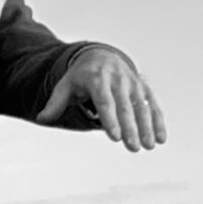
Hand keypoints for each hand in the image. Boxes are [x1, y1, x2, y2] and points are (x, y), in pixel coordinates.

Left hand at [39, 47, 165, 150]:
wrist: (101, 56)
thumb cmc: (80, 76)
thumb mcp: (65, 86)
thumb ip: (55, 103)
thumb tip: (41, 119)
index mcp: (97, 80)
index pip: (104, 102)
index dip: (110, 120)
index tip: (115, 137)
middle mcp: (118, 81)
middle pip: (125, 107)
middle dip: (130, 128)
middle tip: (133, 147)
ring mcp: (133, 84)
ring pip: (142, 107)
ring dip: (147, 127)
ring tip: (149, 146)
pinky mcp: (143, 89)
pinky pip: (152, 105)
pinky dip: (158, 121)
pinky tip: (161, 138)